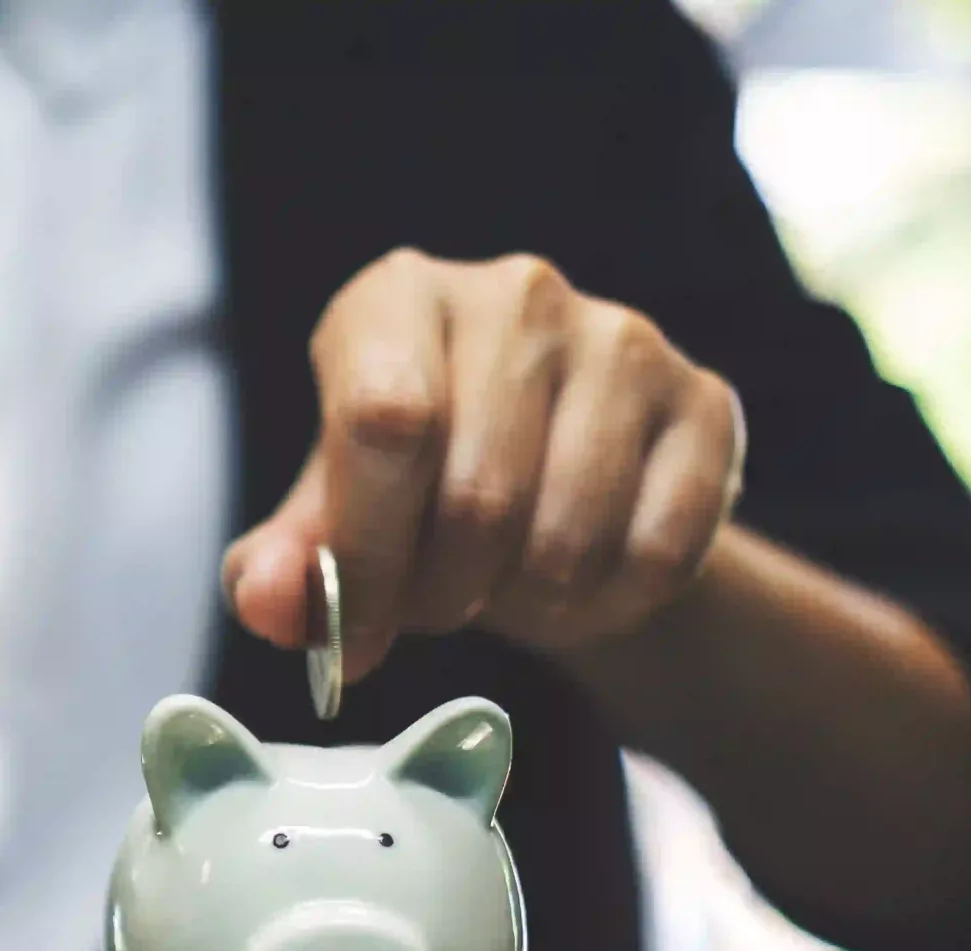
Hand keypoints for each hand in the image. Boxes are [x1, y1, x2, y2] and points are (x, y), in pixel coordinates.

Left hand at [223, 250, 745, 674]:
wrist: (550, 482)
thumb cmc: (416, 491)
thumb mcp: (330, 522)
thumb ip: (281, 565)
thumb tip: (265, 601)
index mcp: (395, 298)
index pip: (381, 424)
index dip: (365, 556)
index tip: (356, 637)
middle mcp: (514, 293)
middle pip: (477, 495)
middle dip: (442, 594)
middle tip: (435, 610)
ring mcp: (621, 338)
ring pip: (568, 534)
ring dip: (527, 605)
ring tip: (504, 590)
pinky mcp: (705, 401)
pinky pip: (658, 550)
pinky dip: (610, 604)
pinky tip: (581, 586)